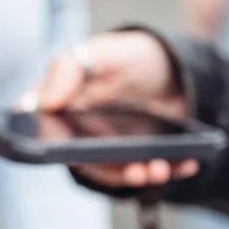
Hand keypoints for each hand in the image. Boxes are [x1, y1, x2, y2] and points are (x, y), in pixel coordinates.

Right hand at [33, 31, 199, 189]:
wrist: (175, 69)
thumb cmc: (130, 55)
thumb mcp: (103, 52)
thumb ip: (68, 69)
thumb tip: (46, 103)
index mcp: (58, 108)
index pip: (43, 132)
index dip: (52, 146)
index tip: (73, 153)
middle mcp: (77, 134)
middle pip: (82, 161)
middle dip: (107, 171)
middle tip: (135, 171)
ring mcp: (108, 150)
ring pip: (114, 172)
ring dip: (137, 176)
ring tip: (159, 170)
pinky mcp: (136, 159)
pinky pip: (147, 171)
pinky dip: (167, 171)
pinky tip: (185, 164)